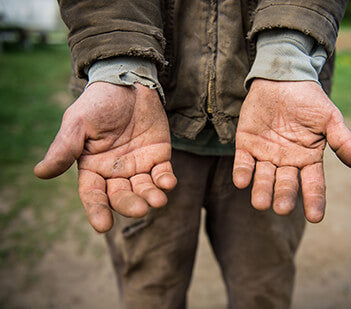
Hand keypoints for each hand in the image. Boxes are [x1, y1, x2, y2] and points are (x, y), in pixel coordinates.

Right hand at [34, 82, 176, 231]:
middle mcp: (116, 171)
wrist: (129, 82)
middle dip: (130, 204)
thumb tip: (40, 173)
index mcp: (93, 167)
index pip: (93, 194)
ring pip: (144, 188)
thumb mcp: (78, 122)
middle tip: (140, 209)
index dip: (97, 210)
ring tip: (158, 200)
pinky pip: (163, 173)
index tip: (103, 225)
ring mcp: (138, 165)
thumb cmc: (99, 102)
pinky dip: (166, 181)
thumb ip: (64, 148)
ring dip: (151, 196)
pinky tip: (168, 183)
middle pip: (121, 196)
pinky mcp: (158, 156)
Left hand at [233, 79, 350, 222]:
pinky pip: (243, 162)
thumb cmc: (308, 100)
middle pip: (285, 183)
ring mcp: (265, 154)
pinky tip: (242, 181)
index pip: (312, 184)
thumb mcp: (330, 118)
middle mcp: (286, 161)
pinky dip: (243, 171)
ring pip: (263, 177)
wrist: (282, 78)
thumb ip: (342, 140)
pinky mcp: (246, 144)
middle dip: (284, 196)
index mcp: (307, 158)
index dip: (314, 200)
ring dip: (261, 189)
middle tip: (282, 208)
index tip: (315, 217)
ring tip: (260, 203)